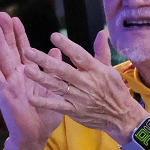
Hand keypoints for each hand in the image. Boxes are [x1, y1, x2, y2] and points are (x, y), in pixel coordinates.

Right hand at [0, 13, 64, 149]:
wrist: (36, 135)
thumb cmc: (46, 115)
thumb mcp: (55, 90)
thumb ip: (55, 71)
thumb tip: (56, 51)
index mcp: (30, 74)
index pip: (24, 49)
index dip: (20, 34)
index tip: (16, 19)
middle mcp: (17, 75)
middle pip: (11, 49)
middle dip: (6, 32)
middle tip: (1, 14)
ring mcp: (9, 82)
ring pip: (2, 57)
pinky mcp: (4, 91)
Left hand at [21, 32, 148, 145]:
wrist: (122, 117)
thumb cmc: (115, 91)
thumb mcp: (111, 70)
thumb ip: (102, 51)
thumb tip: (101, 33)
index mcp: (96, 71)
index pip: (80, 56)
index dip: (67, 46)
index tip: (54, 36)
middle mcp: (87, 83)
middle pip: (64, 70)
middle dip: (46, 61)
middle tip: (28, 51)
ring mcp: (80, 98)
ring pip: (58, 86)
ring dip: (42, 78)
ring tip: (27, 70)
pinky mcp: (75, 111)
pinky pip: (58, 106)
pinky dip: (45, 102)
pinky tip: (32, 98)